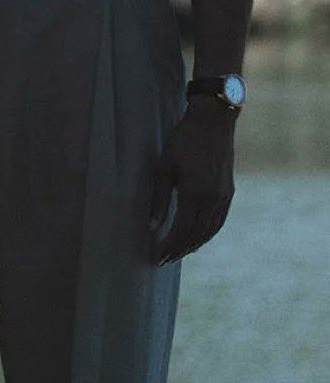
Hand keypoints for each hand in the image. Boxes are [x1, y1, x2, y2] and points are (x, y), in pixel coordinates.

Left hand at [149, 95, 236, 264]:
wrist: (213, 122)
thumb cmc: (183, 141)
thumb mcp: (164, 167)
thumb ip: (159, 199)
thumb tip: (152, 227)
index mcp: (195, 194)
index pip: (182, 231)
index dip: (170, 247)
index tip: (157, 258)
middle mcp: (213, 200)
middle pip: (196, 235)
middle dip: (179, 250)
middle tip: (164, 260)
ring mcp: (224, 197)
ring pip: (209, 231)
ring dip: (193, 245)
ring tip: (178, 252)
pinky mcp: (229, 192)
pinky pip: (218, 221)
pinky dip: (207, 233)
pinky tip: (197, 236)